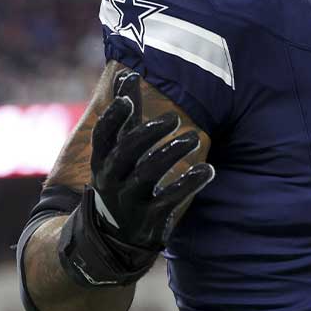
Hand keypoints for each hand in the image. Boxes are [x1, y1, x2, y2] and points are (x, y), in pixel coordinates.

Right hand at [58, 70, 214, 286]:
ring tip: (193, 138)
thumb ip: (126, 114)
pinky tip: (208, 170)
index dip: (113, 117)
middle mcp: (111, 179)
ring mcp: (129, 200)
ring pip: (146, 174)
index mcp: (103, 159)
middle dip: (147, 133)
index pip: (103, 135)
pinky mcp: (149, 217)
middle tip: (174, 117)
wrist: (112, 236)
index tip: (126, 98)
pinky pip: (169, 199)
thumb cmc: (121, 177)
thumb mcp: (119, 148)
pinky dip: (189, 183)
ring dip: (171, 153)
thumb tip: (127, 73)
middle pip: (124, 152)